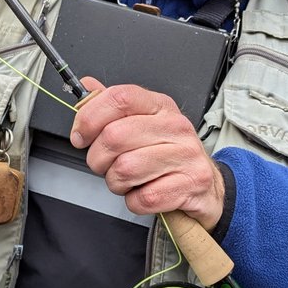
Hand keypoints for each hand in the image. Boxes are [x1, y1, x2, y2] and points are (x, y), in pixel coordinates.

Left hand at [69, 77, 225, 229]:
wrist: (206, 185)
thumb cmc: (168, 154)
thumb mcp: (143, 124)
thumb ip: (113, 107)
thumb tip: (87, 86)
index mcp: (160, 106)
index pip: (119, 98)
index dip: (90, 118)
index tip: (80, 136)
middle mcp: (175, 126)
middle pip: (114, 137)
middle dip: (98, 159)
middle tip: (106, 165)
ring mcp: (186, 155)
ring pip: (125, 170)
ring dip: (116, 182)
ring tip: (128, 180)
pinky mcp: (191, 184)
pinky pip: (143, 198)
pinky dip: (135, 202)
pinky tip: (144, 192)